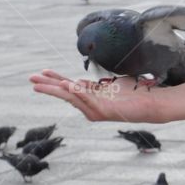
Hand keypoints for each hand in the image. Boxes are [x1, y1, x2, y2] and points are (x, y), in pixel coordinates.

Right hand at [30, 70, 161, 122]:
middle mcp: (91, 106)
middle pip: (66, 94)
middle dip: (48, 87)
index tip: (41, 72)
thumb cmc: (134, 93)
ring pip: (74, 98)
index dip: (55, 80)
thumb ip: (94, 86)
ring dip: (58, 90)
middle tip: (31, 79)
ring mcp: (97, 110)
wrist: (153, 102)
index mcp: (91, 98)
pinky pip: (89, 101)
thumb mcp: (110, 86)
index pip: (68, 88)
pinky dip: (79, 93)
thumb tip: (76, 81)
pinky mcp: (106, 112)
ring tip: (42, 83)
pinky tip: (69, 85)